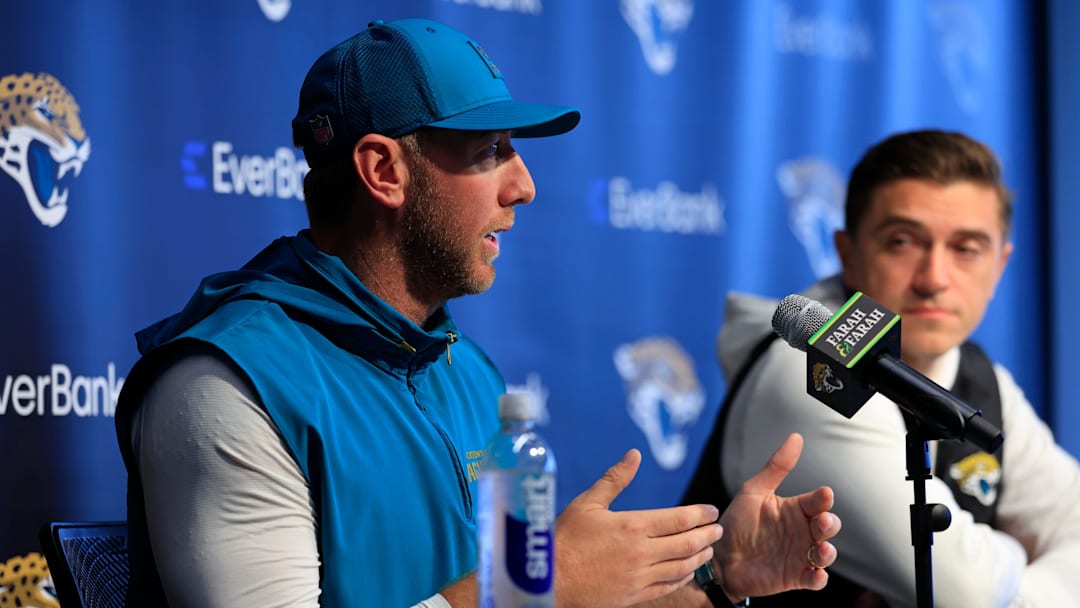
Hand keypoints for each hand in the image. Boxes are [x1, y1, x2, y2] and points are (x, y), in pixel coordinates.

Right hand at [553, 449, 723, 607]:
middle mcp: (642, 552)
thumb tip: (634, 454)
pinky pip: (667, 587)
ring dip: (700, 557)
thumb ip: (615, 479)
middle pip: (688, 544)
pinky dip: (682, 578)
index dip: (701, 514)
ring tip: (708, 550)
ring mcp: (639, 577)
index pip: (680, 519)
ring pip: (682, 567)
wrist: (548, 580)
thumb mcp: (587, 503)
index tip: (712, 511)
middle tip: (718, 530)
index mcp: (633, 526)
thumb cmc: (563, 538)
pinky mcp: (633, 595)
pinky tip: (687, 572)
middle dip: (708, 535)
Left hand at [715, 432, 840, 599]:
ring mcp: (801, 555)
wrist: (719, 557)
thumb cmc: (737, 522)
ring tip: (821, 549)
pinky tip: (816, 574)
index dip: (823, 499)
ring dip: (828, 552)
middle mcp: (802, 531)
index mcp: (795, 509)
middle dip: (829, 523)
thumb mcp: (753, 492)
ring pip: (826, 553)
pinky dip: (819, 578)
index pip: (817, 501)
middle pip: (828, 526)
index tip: (824, 494)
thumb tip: (796, 437)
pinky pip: (815, 580)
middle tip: (821, 520)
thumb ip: (776, 467)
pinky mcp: (795, 577)